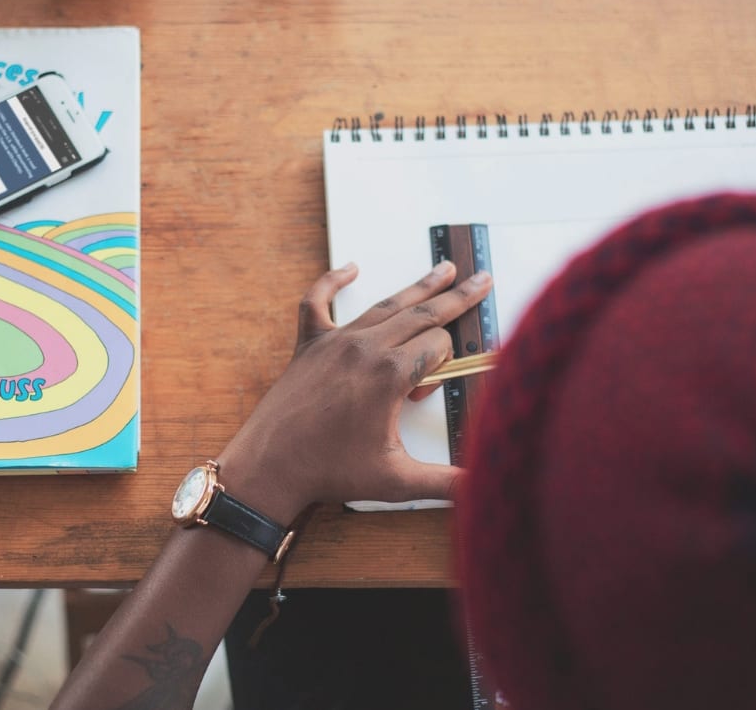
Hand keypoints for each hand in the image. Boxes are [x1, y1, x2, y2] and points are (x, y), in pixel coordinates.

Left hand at [217, 261, 492, 520]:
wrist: (270, 467)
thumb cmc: (330, 472)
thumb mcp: (396, 481)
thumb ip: (446, 483)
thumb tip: (484, 488)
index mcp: (389, 375)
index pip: (438, 348)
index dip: (445, 366)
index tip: (428, 391)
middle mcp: (365, 349)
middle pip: (422, 314)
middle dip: (457, 297)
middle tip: (482, 279)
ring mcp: (335, 342)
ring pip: (384, 305)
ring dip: (417, 286)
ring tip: (443, 268)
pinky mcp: (309, 344)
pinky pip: (318, 301)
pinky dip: (332, 281)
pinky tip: (350, 268)